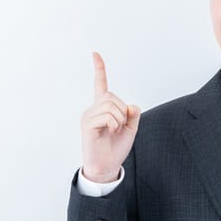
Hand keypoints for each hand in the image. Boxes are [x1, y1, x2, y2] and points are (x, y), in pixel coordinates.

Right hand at [80, 51, 140, 182]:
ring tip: (114, 130)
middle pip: (111, 96)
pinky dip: (114, 123)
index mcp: (102, 108)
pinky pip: (106, 116)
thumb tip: (131, 105)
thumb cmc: (116, 148)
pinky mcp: (87, 125)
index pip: (100, 84)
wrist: (107, 166)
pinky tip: (109, 132)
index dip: (99, 69)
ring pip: (110, 104)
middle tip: (120, 125)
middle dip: (122, 110)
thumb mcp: (130, 128)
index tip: (95, 54)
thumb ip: (133, 114)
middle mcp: (93, 109)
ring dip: (119, 117)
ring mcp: (88, 116)